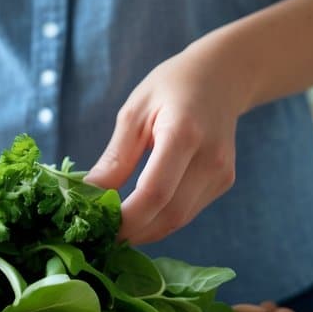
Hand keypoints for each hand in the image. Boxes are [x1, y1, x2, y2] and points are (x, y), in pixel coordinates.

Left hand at [86, 40, 246, 243]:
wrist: (222, 76)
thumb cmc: (171, 87)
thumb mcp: (134, 112)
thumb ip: (115, 157)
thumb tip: (88, 194)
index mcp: (184, 134)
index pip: (155, 192)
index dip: (126, 219)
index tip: (98, 227)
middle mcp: (210, 158)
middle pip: (170, 214)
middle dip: (133, 232)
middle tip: (101, 236)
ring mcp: (222, 172)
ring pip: (180, 219)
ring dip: (146, 231)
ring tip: (115, 229)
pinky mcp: (224, 182)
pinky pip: (188, 211)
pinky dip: (161, 219)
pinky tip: (140, 215)